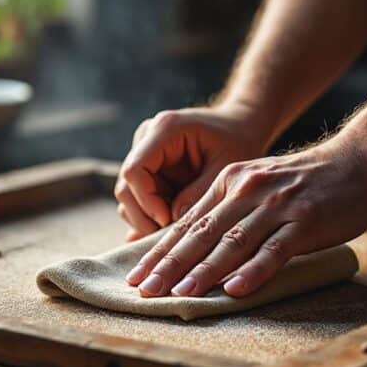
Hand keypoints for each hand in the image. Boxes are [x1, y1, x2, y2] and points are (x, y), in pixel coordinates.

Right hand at [115, 104, 269, 240]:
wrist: (240, 129)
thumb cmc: (238, 142)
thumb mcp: (227, 167)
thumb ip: (201, 193)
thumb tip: (173, 222)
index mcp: (165, 130)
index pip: (135, 170)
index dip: (146, 201)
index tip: (169, 222)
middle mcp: (146, 140)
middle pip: (126, 188)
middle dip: (145, 218)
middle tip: (171, 237)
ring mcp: (143, 156)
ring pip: (129, 199)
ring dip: (148, 220)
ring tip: (178, 231)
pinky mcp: (146, 171)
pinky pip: (137, 202)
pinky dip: (151, 219)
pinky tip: (169, 232)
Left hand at [125, 136, 366, 297]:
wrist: (361, 159)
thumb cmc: (307, 181)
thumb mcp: (260, 186)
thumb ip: (230, 211)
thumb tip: (196, 248)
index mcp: (230, 183)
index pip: (186, 223)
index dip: (158, 251)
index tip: (135, 277)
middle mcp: (246, 192)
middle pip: (200, 234)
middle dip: (168, 265)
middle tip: (145, 291)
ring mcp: (276, 206)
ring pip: (231, 243)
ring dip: (203, 272)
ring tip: (179, 294)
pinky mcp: (305, 221)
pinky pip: (274, 250)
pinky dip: (253, 271)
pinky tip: (234, 290)